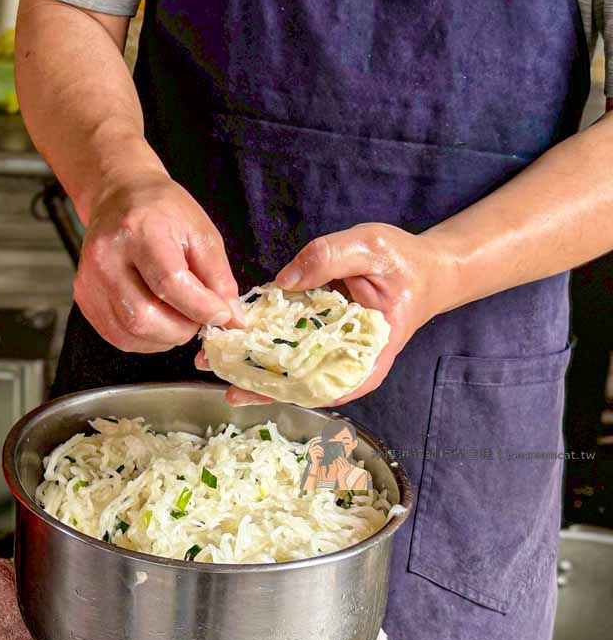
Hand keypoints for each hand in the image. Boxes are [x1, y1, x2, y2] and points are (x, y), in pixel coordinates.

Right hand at [76, 174, 243, 352]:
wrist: (118, 197)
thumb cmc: (161, 210)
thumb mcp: (200, 232)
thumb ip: (219, 278)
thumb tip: (232, 320)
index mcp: (139, 231)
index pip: (169, 284)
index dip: (201, 308)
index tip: (222, 314)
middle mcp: (106, 256)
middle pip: (144, 317)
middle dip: (181, 329)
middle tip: (197, 318)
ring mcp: (90, 279)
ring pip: (130, 333)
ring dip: (164, 337)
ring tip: (178, 316)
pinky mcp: (83, 296)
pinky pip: (117, 335)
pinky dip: (145, 338)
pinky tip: (158, 318)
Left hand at [225, 223, 453, 405]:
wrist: (424, 268)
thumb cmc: (405, 262)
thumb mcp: (370, 248)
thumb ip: (327, 259)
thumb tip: (283, 281)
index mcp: (370, 355)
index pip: (331, 386)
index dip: (293, 392)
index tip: (261, 390)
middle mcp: (349, 361)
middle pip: (302, 383)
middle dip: (262, 383)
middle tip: (222, 380)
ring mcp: (332, 349)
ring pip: (290, 369)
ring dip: (253, 368)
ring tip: (215, 366)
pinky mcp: (318, 334)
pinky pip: (289, 345)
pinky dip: (261, 345)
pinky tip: (232, 343)